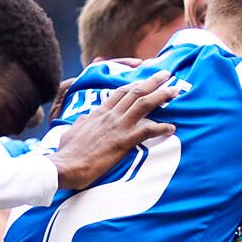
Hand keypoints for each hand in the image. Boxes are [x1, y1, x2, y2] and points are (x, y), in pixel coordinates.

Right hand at [52, 74, 181, 190]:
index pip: (120, 92)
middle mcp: (110, 115)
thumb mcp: (72, 131)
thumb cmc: (67, 152)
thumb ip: (83, 122)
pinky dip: (162, 128)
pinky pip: (148, 131)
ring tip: (176, 91)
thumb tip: (87, 117)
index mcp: (98, 112)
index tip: (146, 79)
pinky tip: (172, 128)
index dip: (135, 83)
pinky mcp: (124, 141)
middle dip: (153, 81)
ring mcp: (118, 126)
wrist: (65, 166)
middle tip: (167, 75)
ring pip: (144, 104)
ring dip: (162, 96)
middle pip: (135, 92)